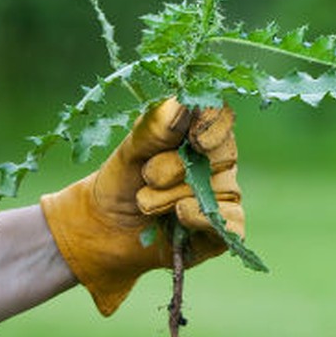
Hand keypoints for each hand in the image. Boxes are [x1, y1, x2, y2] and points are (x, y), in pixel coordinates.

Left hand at [40, 99, 243, 315]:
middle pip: (220, 154)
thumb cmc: (121, 182)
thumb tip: (181, 106)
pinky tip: (180, 215)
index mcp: (198, 132)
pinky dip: (202, 217)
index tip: (193, 138)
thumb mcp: (129, 152)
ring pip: (217, 190)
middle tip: (147, 176)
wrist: (105, 230)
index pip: (221, 117)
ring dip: (174, 196)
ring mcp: (222, 197)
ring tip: (144, 203)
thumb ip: (153, 129)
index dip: (213, 124)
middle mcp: (217, 162)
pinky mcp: (222, 231)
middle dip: (177, 166)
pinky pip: (230, 223)